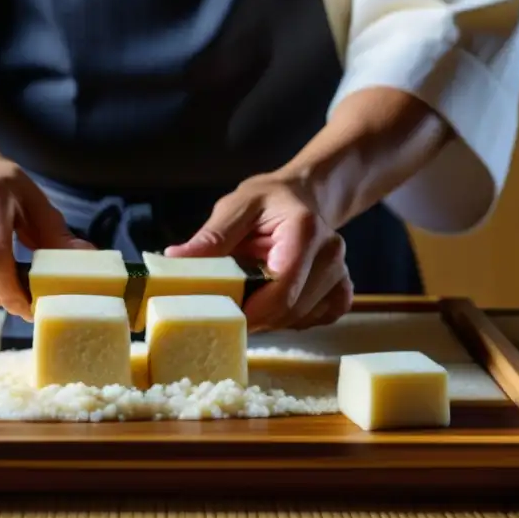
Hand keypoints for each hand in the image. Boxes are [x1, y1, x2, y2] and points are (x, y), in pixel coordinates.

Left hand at [165, 173, 352, 331]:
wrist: (302, 197)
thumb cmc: (268, 201)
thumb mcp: (236, 208)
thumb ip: (212, 237)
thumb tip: (175, 259)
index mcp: (304, 230)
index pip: (282, 286)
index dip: (252, 310)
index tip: (224, 313)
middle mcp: (331, 252)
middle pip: (292, 309)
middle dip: (257, 317)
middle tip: (230, 308)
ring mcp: (340, 272)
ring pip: (303, 318)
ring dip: (274, 319)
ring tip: (253, 298)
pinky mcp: (343, 288)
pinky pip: (320, 318)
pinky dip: (296, 319)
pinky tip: (279, 302)